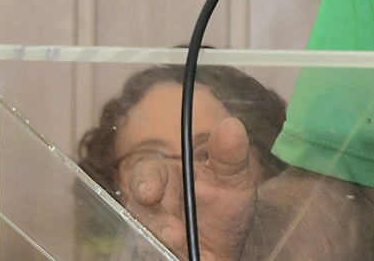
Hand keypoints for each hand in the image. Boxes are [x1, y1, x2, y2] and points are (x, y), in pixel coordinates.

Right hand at [123, 116, 264, 260]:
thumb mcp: (234, 178)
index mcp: (166, 177)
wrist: (234, 244)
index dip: (144, 182)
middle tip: (173, 231)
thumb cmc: (227, 203)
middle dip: (154, 221)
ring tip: (181, 243)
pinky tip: (185, 255)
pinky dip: (166, 256)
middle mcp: (154, 205)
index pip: (146, 174)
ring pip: (143, 237)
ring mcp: (153, 233)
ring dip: (159, 241)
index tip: (150, 191)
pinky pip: (152, 254)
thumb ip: (231, 154)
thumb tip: (232, 126)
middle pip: (139, 210)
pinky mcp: (157, 253)